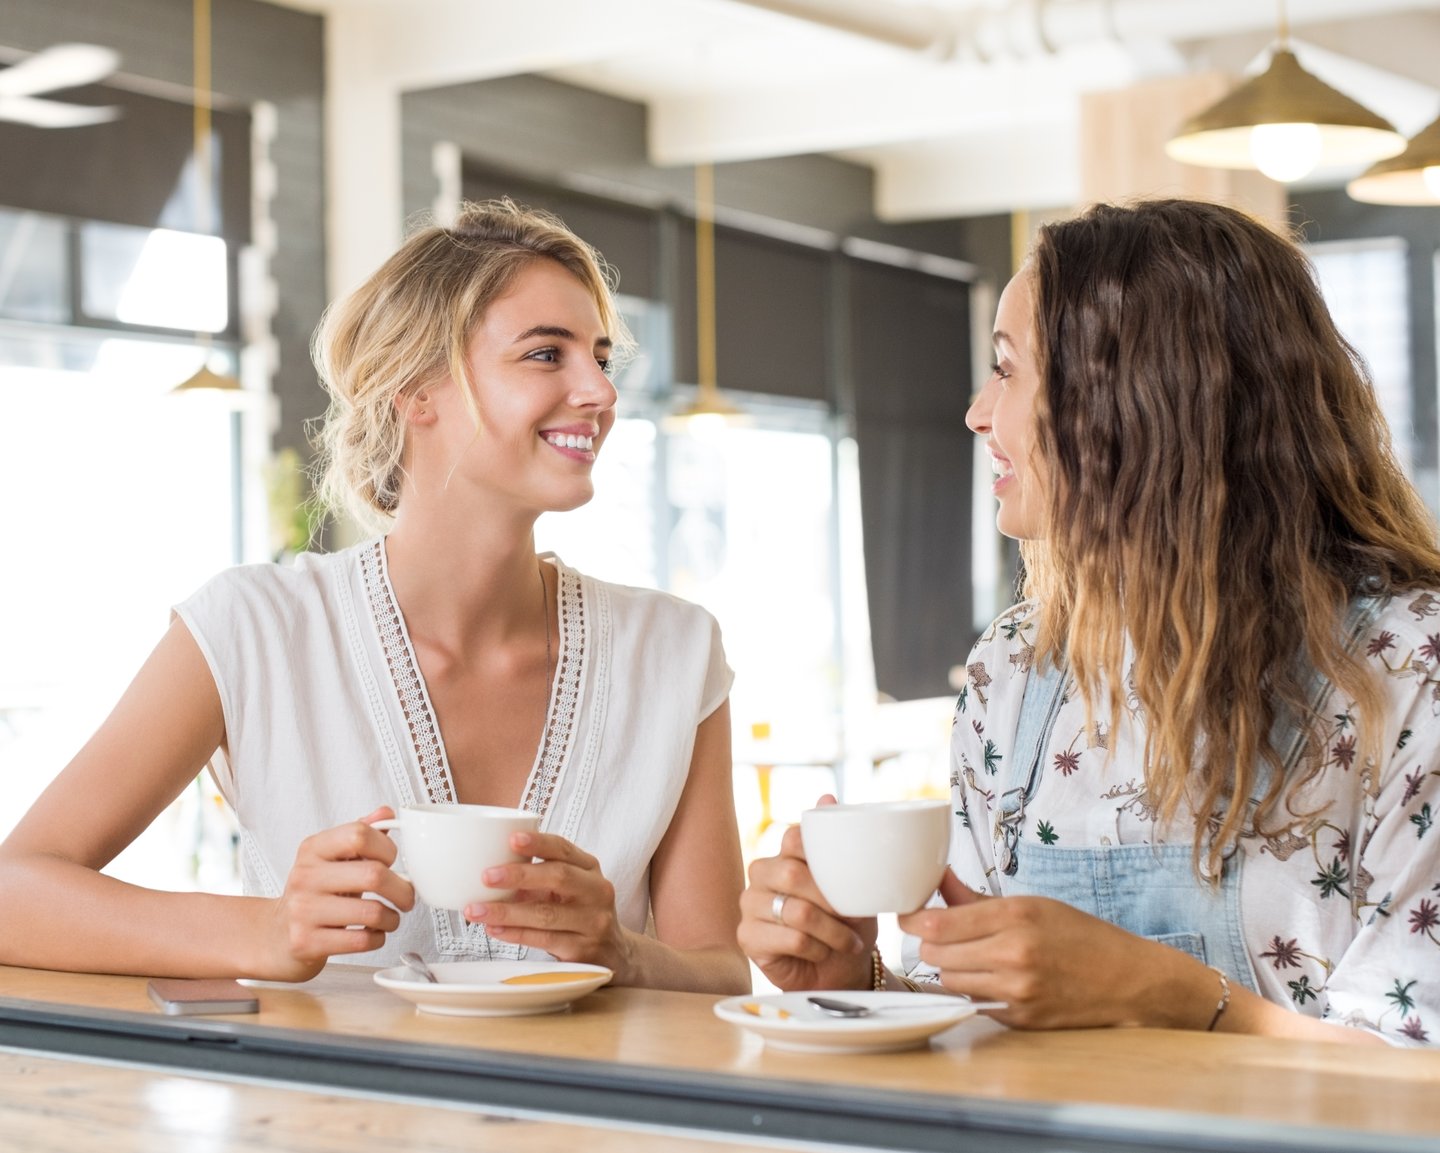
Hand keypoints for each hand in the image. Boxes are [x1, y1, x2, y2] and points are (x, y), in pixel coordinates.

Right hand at [262, 806, 413, 980]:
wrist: (276, 935)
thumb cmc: (316, 893)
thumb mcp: (332, 859)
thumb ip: (360, 834)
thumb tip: (385, 812)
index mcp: (313, 848)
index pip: (360, 834)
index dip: (387, 848)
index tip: (392, 862)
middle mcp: (305, 876)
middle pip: (373, 875)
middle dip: (403, 889)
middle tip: (407, 897)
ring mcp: (303, 910)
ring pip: (372, 912)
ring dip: (393, 919)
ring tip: (390, 918)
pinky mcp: (306, 942)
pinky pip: (361, 941)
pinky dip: (377, 938)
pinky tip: (372, 933)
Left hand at [463, 831, 633, 975]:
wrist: (614, 952)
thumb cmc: (579, 911)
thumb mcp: (571, 886)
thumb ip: (541, 874)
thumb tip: (490, 865)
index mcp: (590, 868)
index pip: (564, 849)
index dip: (538, 843)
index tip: (511, 839)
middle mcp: (596, 892)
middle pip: (558, 877)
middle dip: (519, 875)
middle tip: (487, 876)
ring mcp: (592, 922)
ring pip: (545, 914)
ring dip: (506, 912)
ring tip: (476, 910)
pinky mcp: (582, 950)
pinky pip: (543, 940)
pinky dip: (515, 934)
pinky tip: (494, 929)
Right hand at [736, 796, 873, 991]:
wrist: (842, 968)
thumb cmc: (845, 922)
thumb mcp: (851, 881)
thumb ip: (837, 842)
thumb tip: (826, 796)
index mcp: (783, 854)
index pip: (793, 839)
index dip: (822, 859)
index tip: (849, 882)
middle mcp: (761, 874)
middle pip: (791, 874)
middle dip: (831, 901)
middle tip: (854, 918)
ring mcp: (750, 905)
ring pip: (796, 911)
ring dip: (832, 931)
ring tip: (848, 942)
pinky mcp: (747, 937)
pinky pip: (790, 938)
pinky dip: (816, 948)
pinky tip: (823, 953)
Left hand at [897, 870, 1201, 1029]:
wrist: (1129, 980)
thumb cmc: (1081, 935)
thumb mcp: (1031, 904)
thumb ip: (975, 898)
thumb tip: (935, 879)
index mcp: (1015, 916)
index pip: (937, 924)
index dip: (912, 919)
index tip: (907, 914)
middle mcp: (1013, 954)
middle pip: (934, 954)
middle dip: (930, 944)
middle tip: (940, 935)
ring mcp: (1016, 990)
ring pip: (948, 981)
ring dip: (948, 968)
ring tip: (969, 956)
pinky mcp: (1019, 1018)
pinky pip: (973, 1002)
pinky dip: (972, 990)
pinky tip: (990, 978)